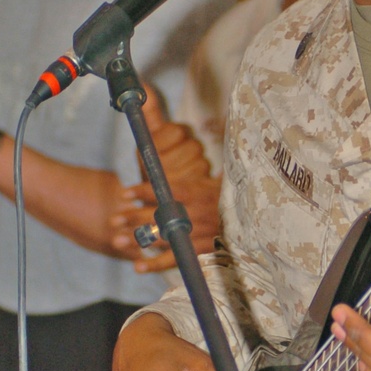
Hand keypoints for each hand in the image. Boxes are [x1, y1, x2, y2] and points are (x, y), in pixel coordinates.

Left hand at [109, 88, 221, 268]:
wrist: (257, 217)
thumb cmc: (231, 192)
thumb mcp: (219, 169)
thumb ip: (202, 146)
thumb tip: (186, 105)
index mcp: (197, 190)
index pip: (166, 190)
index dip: (143, 192)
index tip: (124, 193)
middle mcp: (196, 212)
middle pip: (159, 215)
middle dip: (134, 217)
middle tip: (113, 218)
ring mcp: (199, 232)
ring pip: (164, 237)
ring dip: (139, 239)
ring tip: (117, 239)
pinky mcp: (203, 250)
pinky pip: (176, 259)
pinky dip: (156, 263)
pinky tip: (137, 265)